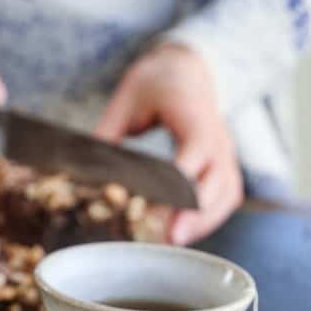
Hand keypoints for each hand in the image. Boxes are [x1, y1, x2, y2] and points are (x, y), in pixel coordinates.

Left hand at [94, 44, 242, 243]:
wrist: (188, 69)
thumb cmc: (156, 83)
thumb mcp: (127, 99)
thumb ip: (109, 133)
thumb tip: (82, 168)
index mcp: (195, 114)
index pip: (196, 148)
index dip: (181, 178)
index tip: (162, 201)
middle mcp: (217, 135)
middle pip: (219, 178)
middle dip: (197, 211)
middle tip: (172, 237)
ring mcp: (225, 151)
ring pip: (227, 192)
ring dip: (205, 220)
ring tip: (175, 241)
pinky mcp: (224, 164)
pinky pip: (227, 195)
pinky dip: (210, 218)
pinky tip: (185, 232)